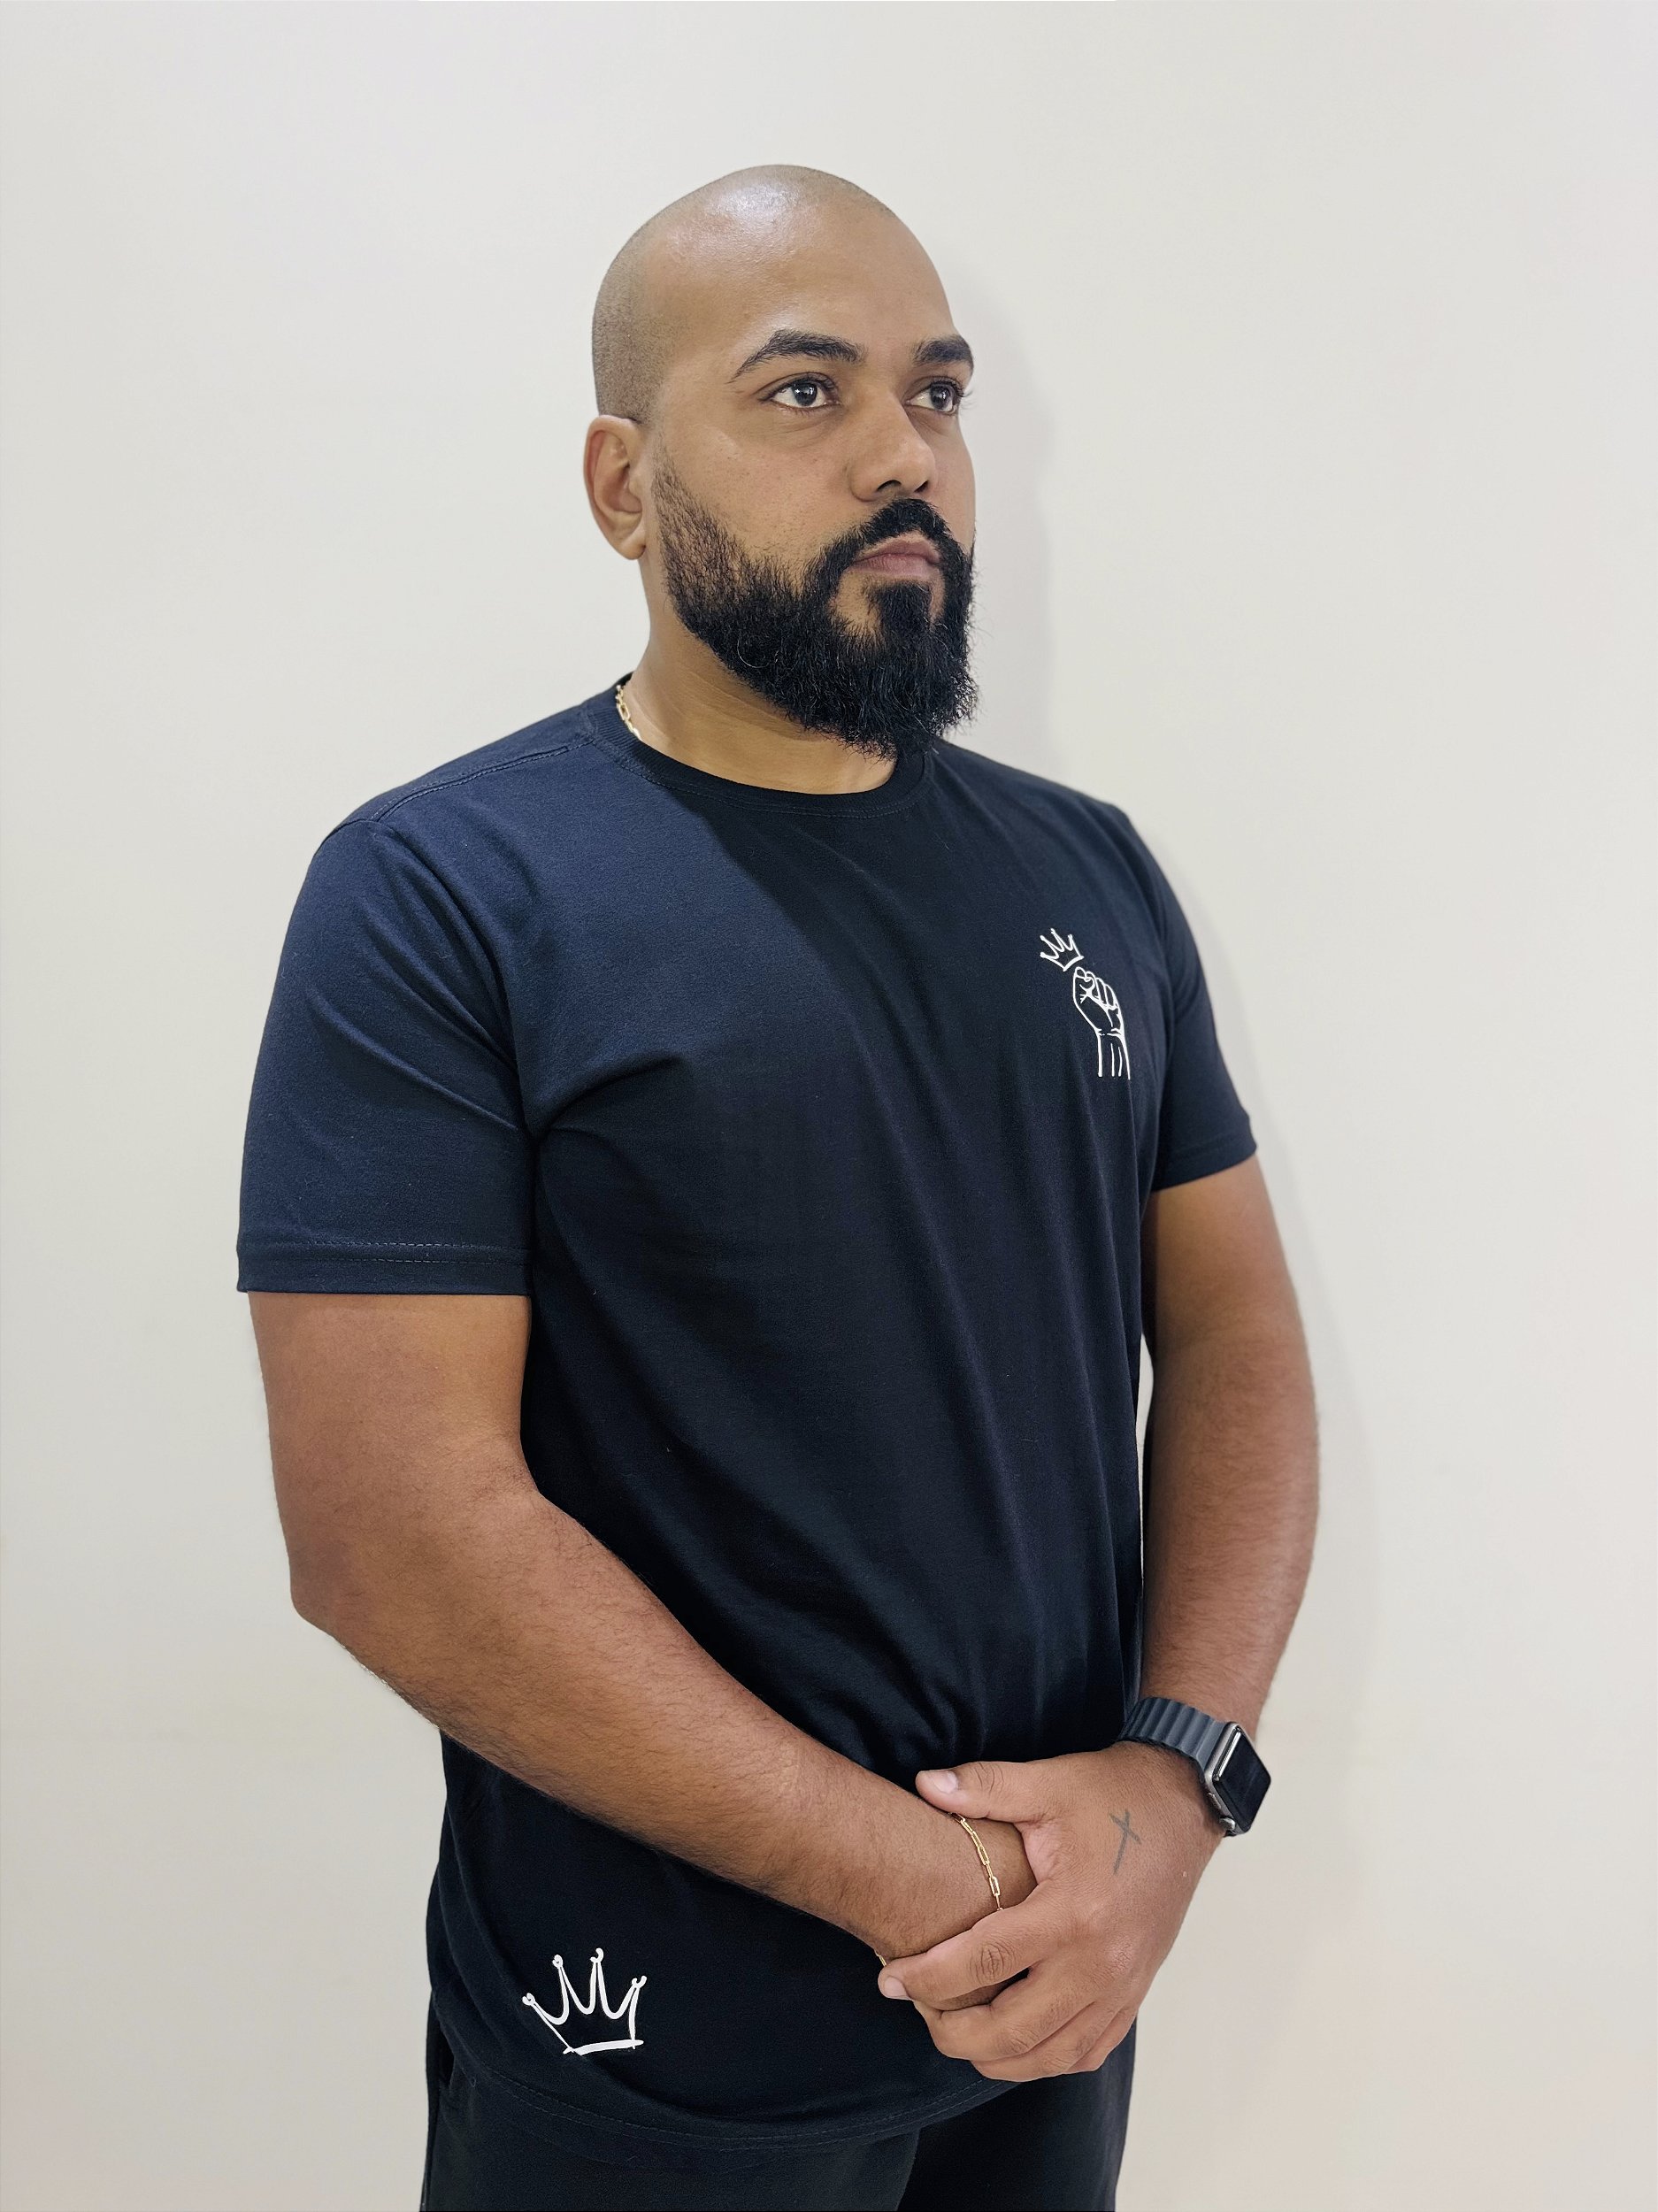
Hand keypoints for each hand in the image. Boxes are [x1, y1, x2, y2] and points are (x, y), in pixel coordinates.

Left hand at [873, 1742, 1221, 2078]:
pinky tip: (1011, 2042)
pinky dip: (1042, 2059)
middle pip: (1013, 2030)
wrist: (1183, 1806)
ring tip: (953, 2030)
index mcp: (1073, 1911)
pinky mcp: (1134, 1994)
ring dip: (994, 2057)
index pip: (987, 1961)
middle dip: (952, 2032)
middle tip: (913, 2008)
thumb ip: (983, 1787)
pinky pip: (1085, 2052)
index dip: (930, 1976)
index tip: (890, 1977)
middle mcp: (1100, 1962)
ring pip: (1049, 2055)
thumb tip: (922, 1784)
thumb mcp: (1048, 1783)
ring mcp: (1122, 1986)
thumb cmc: (1114, 1794)